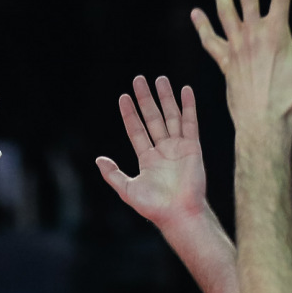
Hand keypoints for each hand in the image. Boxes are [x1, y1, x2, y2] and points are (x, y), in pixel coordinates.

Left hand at [97, 76, 209, 228]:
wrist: (178, 213)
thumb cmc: (154, 206)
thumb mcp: (127, 189)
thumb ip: (113, 174)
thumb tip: (98, 159)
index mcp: (147, 159)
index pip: (136, 130)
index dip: (130, 114)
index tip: (123, 97)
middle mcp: (163, 150)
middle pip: (152, 118)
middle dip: (146, 99)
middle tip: (139, 79)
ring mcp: (178, 147)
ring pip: (171, 116)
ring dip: (166, 97)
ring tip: (160, 79)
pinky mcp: (193, 147)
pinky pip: (190, 123)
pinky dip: (188, 106)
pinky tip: (185, 90)